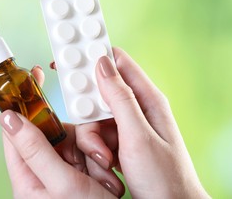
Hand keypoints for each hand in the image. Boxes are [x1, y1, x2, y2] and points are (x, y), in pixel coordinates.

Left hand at [0, 66, 124, 197]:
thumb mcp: (61, 184)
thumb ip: (34, 150)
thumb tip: (7, 118)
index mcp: (27, 175)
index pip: (15, 129)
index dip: (22, 100)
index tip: (34, 75)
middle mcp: (43, 169)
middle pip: (53, 131)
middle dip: (76, 138)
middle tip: (92, 152)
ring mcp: (63, 170)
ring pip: (75, 139)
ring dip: (93, 152)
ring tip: (104, 175)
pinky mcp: (81, 171)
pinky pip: (89, 150)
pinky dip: (101, 160)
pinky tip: (108, 178)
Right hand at [74, 47, 209, 197]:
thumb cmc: (163, 177)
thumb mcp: (138, 136)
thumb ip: (120, 98)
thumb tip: (102, 63)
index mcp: (147, 99)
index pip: (118, 62)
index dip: (93, 55)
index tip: (68, 58)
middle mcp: (137, 109)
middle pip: (100, 94)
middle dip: (88, 114)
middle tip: (93, 136)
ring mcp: (128, 127)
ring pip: (94, 118)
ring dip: (92, 139)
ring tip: (105, 160)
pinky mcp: (120, 143)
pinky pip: (97, 136)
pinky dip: (95, 149)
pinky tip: (107, 165)